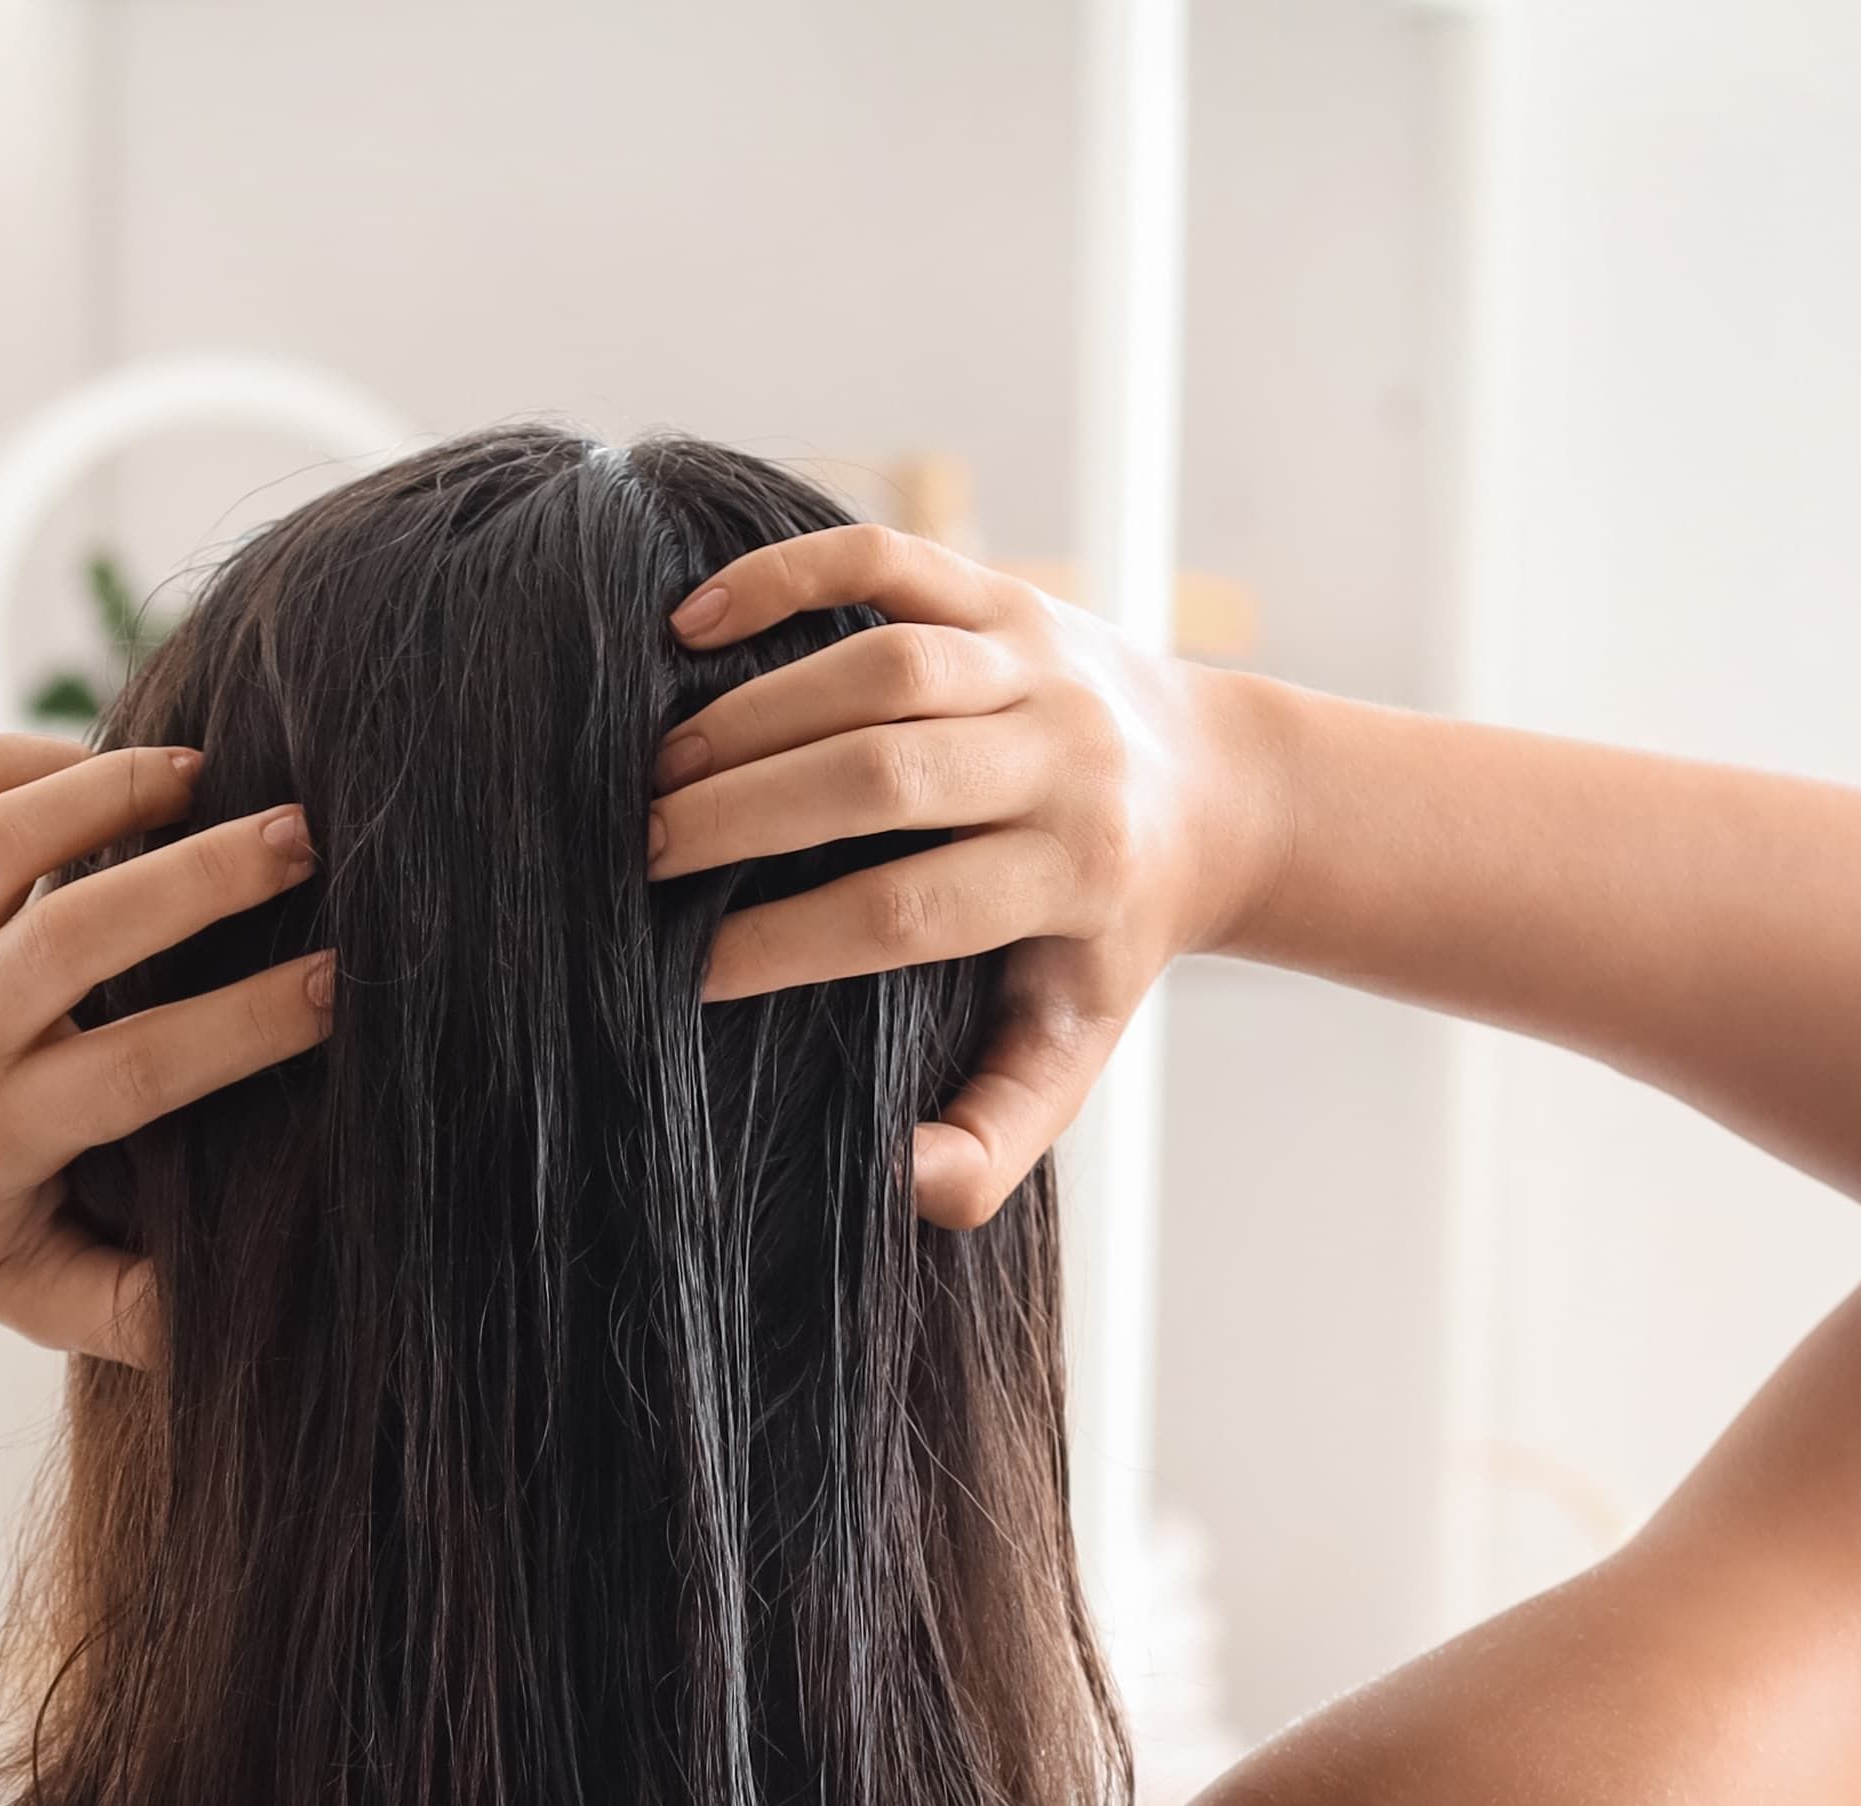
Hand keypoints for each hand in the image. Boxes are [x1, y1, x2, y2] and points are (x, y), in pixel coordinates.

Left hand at [0, 735, 331, 1358]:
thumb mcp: (5, 1280)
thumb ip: (114, 1309)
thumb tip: (226, 1337)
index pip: (135, 1069)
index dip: (239, 1026)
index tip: (334, 985)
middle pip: (77, 936)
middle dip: (198, 879)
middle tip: (304, 837)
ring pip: (6, 841)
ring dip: (114, 791)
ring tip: (212, 772)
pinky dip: (39, 757)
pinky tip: (116, 765)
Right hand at [650, 528, 1275, 1227]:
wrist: (1217, 794)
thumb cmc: (1109, 940)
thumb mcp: (1070, 1052)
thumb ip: (994, 1138)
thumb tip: (905, 1186)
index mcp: (1076, 877)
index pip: (907, 909)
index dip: (789, 941)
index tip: (693, 971)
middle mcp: (1063, 759)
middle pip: (883, 775)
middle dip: (745, 815)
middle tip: (642, 857)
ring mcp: (1034, 661)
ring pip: (879, 666)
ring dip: (751, 715)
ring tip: (657, 773)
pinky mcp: (1002, 592)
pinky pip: (885, 563)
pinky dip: (783, 577)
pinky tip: (689, 626)